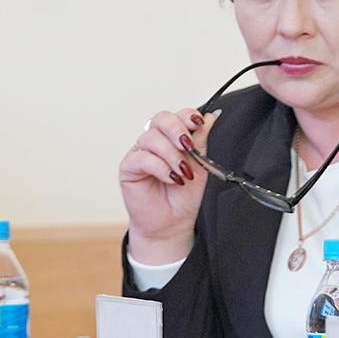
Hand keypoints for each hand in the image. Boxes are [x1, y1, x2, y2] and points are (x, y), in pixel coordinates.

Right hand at [120, 108, 216, 263]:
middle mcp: (155, 142)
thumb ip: (202, 141)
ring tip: (183, 172)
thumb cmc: (184, 195)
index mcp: (172, 138)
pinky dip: (160, 167)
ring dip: (171, 154)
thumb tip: (210, 116)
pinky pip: (141, 158)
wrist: (173, 222)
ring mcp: (140, 153)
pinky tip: (171, 178)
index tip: (199, 122)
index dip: (187, 115)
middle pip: (160, 119)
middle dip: (177, 128)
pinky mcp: (128, 167)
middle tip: (188, 145)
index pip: (176, 116)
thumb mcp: (200, 165)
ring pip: (151, 138)